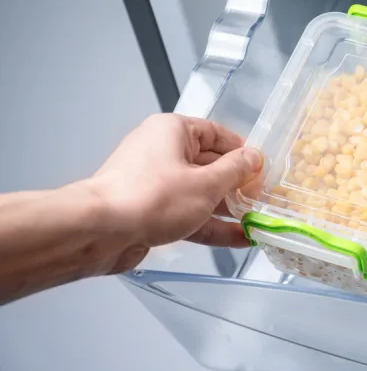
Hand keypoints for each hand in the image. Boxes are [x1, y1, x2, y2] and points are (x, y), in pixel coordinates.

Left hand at [89, 114, 263, 271]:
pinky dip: (210, 225)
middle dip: (237, 184)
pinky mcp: (151, 211)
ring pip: (200, 193)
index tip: (262, 168)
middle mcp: (162, 152)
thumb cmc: (150, 198)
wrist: (99, 232)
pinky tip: (237, 239)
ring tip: (256, 221)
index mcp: (173, 131)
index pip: (217, 134)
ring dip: (227, 208)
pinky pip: (188, 213)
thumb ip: (236, 171)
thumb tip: (254, 158)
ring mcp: (155, 183)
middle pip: (209, 165)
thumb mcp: (206, 184)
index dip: (242, 152)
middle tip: (263, 198)